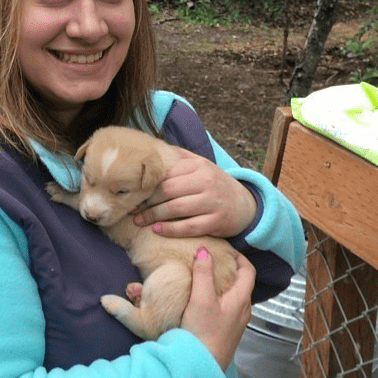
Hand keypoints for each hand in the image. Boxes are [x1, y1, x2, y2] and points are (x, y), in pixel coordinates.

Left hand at [132, 148, 256, 238]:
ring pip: (176, 208)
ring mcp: (212, 202)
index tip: (132, 192)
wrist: (245, 206)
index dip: (146, 185)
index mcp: (199, 166)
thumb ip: (180, 157)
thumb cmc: (215, 185)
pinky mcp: (216, 221)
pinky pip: (188, 226)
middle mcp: (206, 181)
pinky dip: (170, 229)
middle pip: (168, 191)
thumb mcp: (201, 166)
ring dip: (153, 216)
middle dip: (146, 201)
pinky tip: (157, 230)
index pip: (166, 174)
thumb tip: (152, 147)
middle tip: (132, 209)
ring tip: (138, 221)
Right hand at [181, 248, 254, 370]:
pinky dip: (217, 298)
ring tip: (204, 278)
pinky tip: (201, 300)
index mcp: (241, 299)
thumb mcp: (201, 299)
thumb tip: (204, 251)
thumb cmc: (203, 334)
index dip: (238, 257)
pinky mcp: (226, 332)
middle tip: (211, 260)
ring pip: (233, 296)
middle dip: (229, 269)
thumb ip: (203, 273)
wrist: (201, 367)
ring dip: (222, 284)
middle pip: (241, 282)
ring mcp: (236, 323)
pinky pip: (226, 308)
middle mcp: (243, 310)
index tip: (224, 249)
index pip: (248, 270)